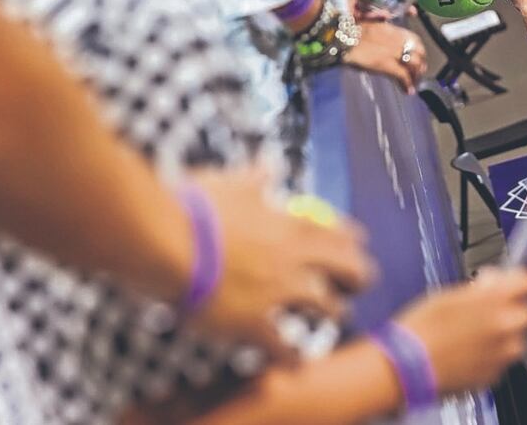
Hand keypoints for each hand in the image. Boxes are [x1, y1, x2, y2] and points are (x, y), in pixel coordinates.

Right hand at [188, 166, 375, 355]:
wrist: (165, 242)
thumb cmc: (195, 207)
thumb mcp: (233, 183)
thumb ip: (257, 177)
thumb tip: (270, 164)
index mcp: (289, 223)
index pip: (336, 231)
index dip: (352, 239)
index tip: (360, 242)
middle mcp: (293, 258)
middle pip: (346, 267)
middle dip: (359, 276)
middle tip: (361, 282)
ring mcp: (277, 292)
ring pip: (326, 306)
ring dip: (335, 311)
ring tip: (338, 315)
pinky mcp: (254, 322)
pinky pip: (282, 345)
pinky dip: (291, 355)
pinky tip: (295, 363)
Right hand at [344, 22, 426, 92]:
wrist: (340, 38)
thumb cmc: (347, 32)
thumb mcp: (367, 24)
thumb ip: (379, 26)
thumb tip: (382, 27)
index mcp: (391, 29)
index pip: (414, 39)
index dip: (419, 50)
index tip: (419, 58)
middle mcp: (396, 39)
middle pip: (419, 52)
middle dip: (421, 64)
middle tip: (418, 74)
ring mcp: (393, 52)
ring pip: (415, 65)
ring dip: (416, 76)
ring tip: (413, 84)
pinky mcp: (387, 65)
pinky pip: (403, 76)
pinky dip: (408, 85)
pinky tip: (407, 91)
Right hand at [396, 267, 526, 394]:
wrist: (406, 366)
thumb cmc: (420, 329)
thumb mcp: (449, 295)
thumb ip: (479, 289)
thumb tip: (493, 283)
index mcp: (495, 301)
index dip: (519, 280)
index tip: (512, 282)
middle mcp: (505, 328)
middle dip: (513, 310)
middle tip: (491, 309)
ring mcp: (502, 355)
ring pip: (517, 340)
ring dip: (504, 335)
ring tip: (476, 335)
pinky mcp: (493, 376)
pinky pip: (502, 361)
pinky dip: (491, 356)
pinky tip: (468, 352)